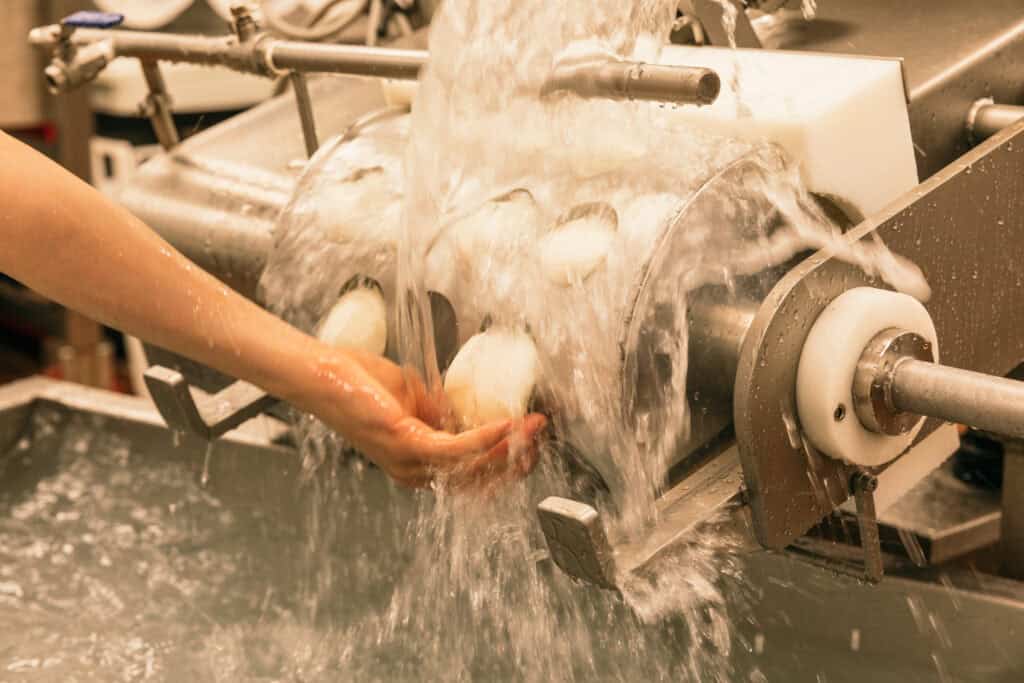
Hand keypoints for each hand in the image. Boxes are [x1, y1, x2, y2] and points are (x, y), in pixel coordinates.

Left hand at [292, 348, 546, 488]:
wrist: (324, 374)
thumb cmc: (358, 383)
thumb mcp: (411, 400)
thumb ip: (436, 411)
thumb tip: (458, 408)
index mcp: (416, 465)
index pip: (471, 477)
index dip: (505, 462)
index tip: (529, 440)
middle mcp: (414, 473)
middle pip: (479, 480)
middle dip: (516, 459)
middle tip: (540, 435)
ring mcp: (410, 462)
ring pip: (473, 469)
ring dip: (510, 446)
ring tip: (533, 425)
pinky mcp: (407, 443)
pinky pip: (457, 448)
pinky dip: (486, 437)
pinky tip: (508, 424)